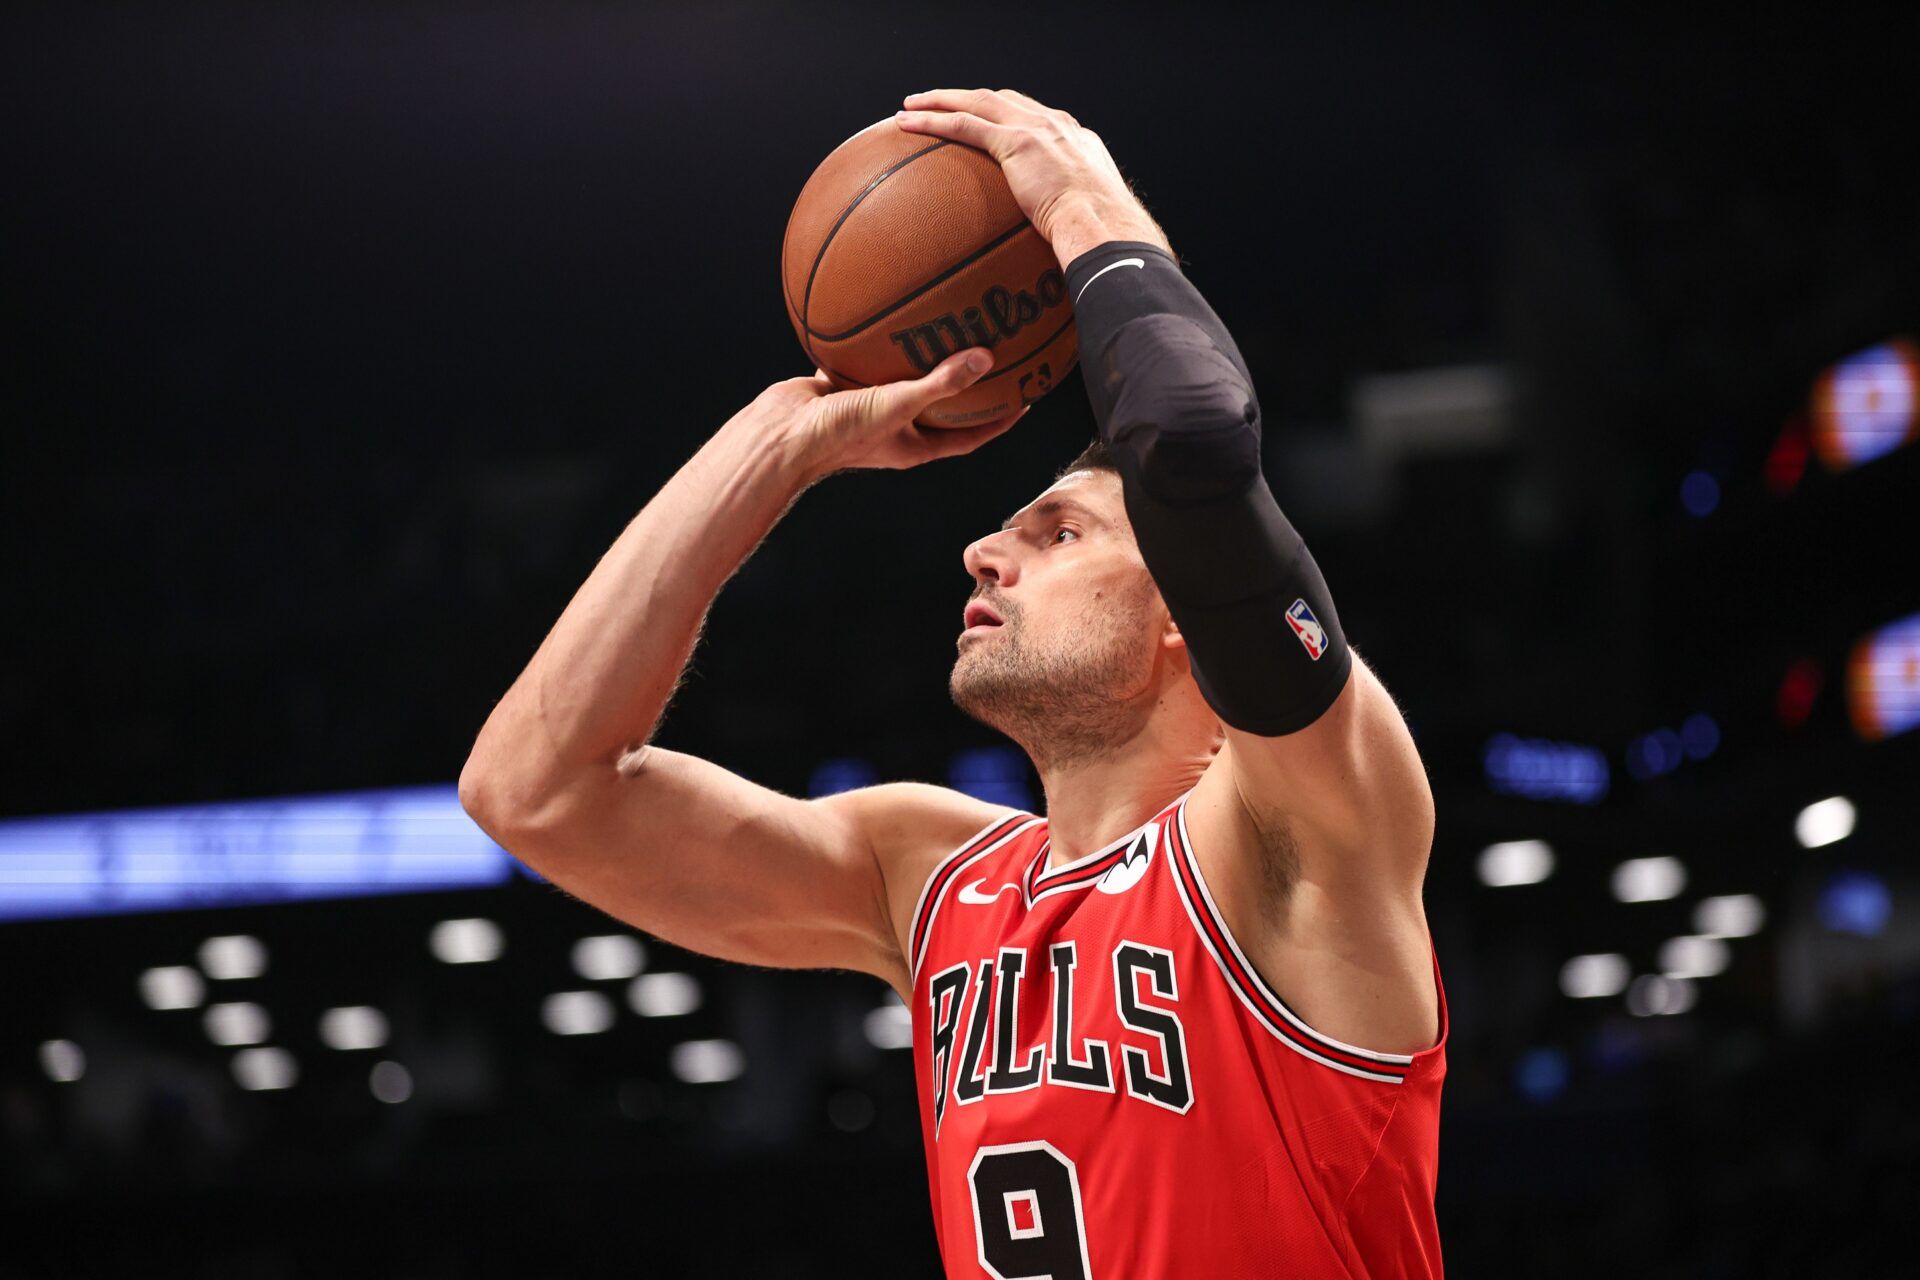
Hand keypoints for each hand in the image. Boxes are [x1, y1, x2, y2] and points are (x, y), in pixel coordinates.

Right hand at [759, 347, 1027, 477]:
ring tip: (948, 321)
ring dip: (923, 355)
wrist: (779, 436)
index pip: (971, 435)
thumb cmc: (837, 434)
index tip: (1027, 395)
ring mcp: (868, 406)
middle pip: (943, 405)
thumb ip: (939, 383)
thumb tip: (986, 358)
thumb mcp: (895, 405)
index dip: (1002, 418)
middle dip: (968, 382)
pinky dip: (879, 338)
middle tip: (996, 349)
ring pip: (904, 377)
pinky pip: (867, 358)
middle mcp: (896, 427)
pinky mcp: (842, 385)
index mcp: (915, 446)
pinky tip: (891, 307)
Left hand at [895, 88, 1171, 268]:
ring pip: (979, 102)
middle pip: (1004, 100)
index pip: (1034, 117)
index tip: (986, 120)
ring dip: (942, 100)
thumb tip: (1061, 255)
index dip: (1005, 114)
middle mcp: (1057, 126)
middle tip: (939, 102)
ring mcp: (1038, 130)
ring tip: (911, 107)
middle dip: (969, 98)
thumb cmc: (1104, 241)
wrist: (1108, 229)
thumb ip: (1070, 224)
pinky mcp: (1019, 143)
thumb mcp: (1091, 224)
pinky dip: (933, 121)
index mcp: (1076, 142)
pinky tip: (906, 124)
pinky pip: (965, 125)